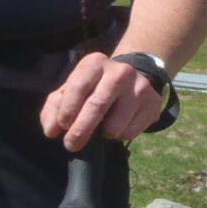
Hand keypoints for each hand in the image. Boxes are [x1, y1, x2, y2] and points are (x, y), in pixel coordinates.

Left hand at [40, 53, 163, 149]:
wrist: (130, 80)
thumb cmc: (93, 87)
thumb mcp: (70, 90)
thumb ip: (54, 108)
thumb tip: (52, 130)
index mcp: (96, 63)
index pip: (79, 87)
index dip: (68, 110)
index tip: (62, 126)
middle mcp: (121, 71)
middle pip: (97, 105)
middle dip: (81, 130)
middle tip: (71, 144)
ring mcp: (140, 87)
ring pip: (115, 124)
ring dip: (102, 134)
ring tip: (100, 128)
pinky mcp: (154, 103)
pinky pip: (131, 132)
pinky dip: (119, 136)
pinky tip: (118, 125)